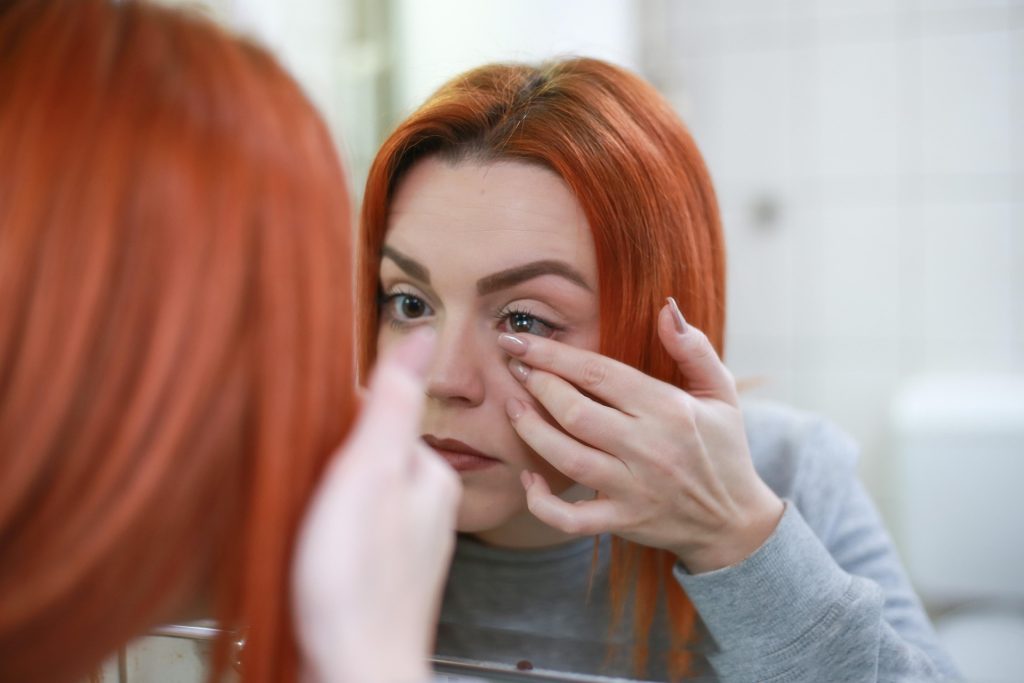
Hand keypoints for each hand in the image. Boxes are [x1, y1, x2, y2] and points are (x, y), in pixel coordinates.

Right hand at [292, 329, 460, 682]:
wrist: (353, 671)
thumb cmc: (356, 581)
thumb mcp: (368, 472)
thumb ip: (392, 405)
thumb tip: (421, 335)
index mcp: (431, 475)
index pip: (382, 418)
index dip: (336, 425)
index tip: (309, 442)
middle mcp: (428, 507)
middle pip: (371, 456)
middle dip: (332, 462)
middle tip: (303, 485)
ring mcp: (405, 544)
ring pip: (360, 496)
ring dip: (327, 498)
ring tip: (304, 518)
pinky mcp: (380, 576)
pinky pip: (353, 533)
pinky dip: (328, 533)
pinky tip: (311, 549)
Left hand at [500, 300, 782, 573]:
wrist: (734, 521)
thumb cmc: (723, 448)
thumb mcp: (721, 392)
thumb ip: (693, 348)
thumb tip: (667, 307)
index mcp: (668, 409)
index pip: (599, 374)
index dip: (553, 354)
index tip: (520, 340)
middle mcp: (648, 448)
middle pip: (576, 412)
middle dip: (537, 385)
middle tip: (513, 366)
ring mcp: (634, 489)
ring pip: (568, 459)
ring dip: (530, 431)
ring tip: (510, 407)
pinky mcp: (622, 521)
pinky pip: (572, 518)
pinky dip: (542, 503)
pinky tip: (527, 479)